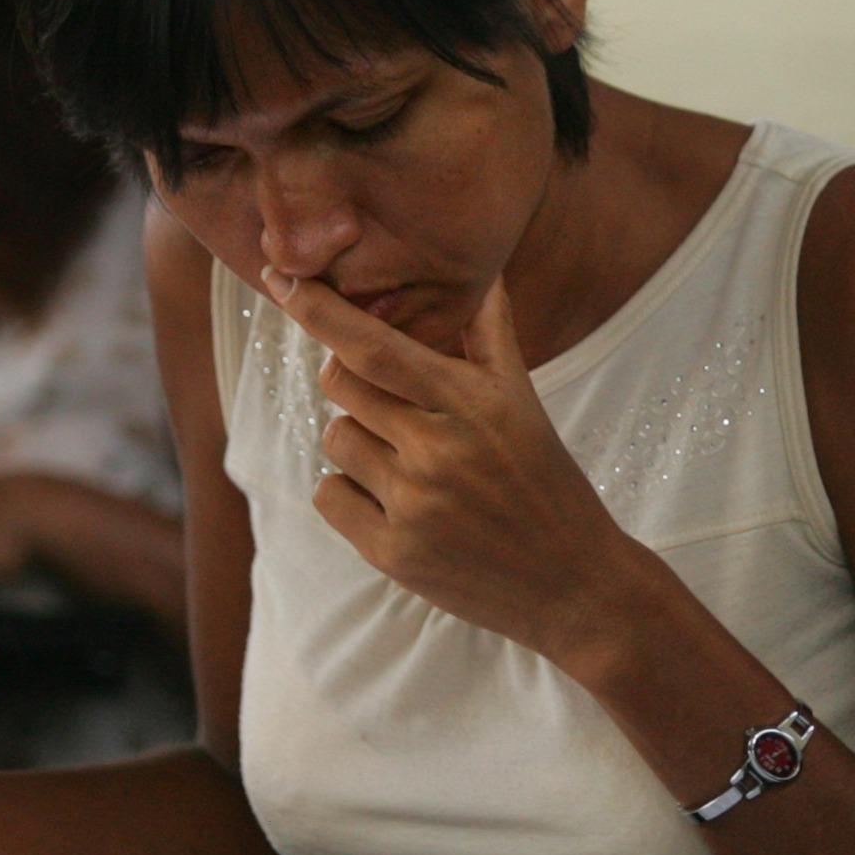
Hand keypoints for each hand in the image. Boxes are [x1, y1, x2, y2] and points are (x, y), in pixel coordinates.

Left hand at [263, 271, 656, 666]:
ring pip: (335, 439)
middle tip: (392, 404)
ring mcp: (413, 504)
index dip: (320, 310)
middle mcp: (438, 449)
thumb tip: (480, 270)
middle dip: (350, 381)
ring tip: (408, 464)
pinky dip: (350, 494)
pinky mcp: (393, 554)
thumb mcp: (525, 403)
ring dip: (357, 442)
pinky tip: (396, 504)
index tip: (280, 278)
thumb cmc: (546, 483)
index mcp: (473, 403)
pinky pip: (330, 496)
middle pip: (340, 384)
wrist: (573, 584)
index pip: (375, 346)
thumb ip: (490, 334)